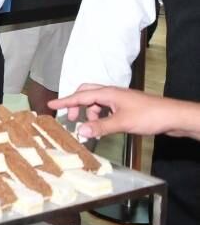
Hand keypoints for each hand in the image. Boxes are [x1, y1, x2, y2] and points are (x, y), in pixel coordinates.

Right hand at [48, 84, 173, 138]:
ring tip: (90, 127)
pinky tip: (103, 127)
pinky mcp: (126, 106)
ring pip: (96, 102)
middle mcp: (112, 93)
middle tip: (71, 118)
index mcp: (108, 93)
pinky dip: (100, 116)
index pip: (81, 96)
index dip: (65, 101)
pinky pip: (106, 108)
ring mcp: (119, 99)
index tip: (51, 104)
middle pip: (87, 94)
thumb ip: (100, 127)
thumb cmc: (149, 115)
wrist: (173, 116)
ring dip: (90, 113)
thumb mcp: (121, 123)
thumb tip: (80, 131)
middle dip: (76, 105)